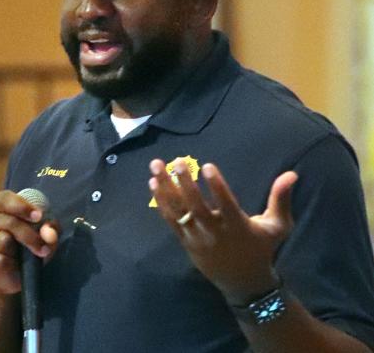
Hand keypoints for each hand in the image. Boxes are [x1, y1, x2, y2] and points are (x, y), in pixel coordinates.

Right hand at [0, 190, 58, 294]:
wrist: (12, 277)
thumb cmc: (28, 250)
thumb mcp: (45, 238)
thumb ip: (51, 231)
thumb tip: (49, 233)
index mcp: (0, 206)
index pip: (6, 199)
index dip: (22, 206)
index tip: (38, 216)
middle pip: (10, 222)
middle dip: (30, 237)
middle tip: (44, 250)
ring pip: (3, 241)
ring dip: (18, 252)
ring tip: (23, 259)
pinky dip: (10, 265)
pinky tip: (11, 266)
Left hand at [148, 159, 297, 304]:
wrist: (243, 283)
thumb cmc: (262, 249)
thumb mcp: (277, 226)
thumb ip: (281, 199)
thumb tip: (291, 174)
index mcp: (238, 226)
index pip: (226, 204)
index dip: (217, 186)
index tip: (207, 166)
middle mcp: (215, 232)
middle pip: (197, 206)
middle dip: (185, 183)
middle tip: (177, 161)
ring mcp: (198, 238)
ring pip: (179, 211)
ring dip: (166, 188)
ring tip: (156, 166)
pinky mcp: (186, 242)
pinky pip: (171, 221)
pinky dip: (162, 202)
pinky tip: (154, 183)